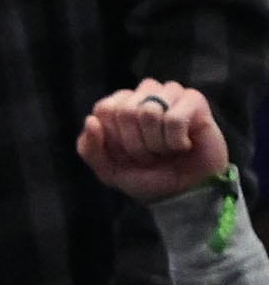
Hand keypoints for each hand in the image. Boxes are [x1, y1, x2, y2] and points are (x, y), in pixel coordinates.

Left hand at [77, 80, 230, 202]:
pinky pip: (175, 118)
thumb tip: (90, 120)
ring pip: (149, 112)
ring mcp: (170, 94)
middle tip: (151, 154)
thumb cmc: (148, 175)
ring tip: (166, 149)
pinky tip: (183, 145)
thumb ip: (89, 149)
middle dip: (136, 144)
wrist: (186, 190)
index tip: (128, 153)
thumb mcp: (109, 170)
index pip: (104, 109)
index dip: (115, 138)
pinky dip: (176, 140)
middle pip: (125, 110)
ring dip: (156, 142)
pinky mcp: (194, 100)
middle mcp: (144, 93)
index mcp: (120, 104)